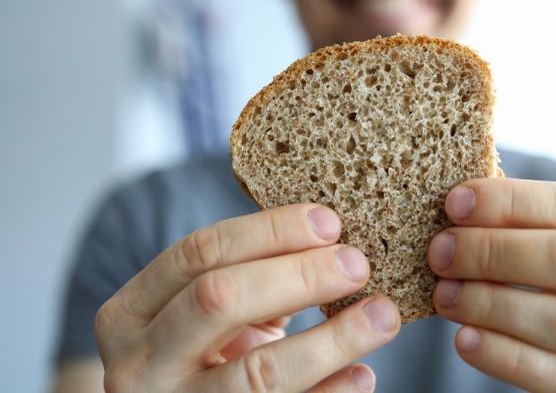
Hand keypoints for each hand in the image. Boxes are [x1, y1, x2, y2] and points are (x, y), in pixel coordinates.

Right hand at [95, 203, 399, 391]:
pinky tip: (362, 374)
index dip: (269, 231)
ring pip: (260, 372)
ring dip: (333, 339)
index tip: (330, 221)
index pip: (199, 252)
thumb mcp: (205, 315)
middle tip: (358, 264)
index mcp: (130, 313)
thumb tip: (336, 243)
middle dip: (298, 275)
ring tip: (383, 315)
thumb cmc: (199, 357)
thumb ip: (251, 280)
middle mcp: (139, 364)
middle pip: (219, 299)